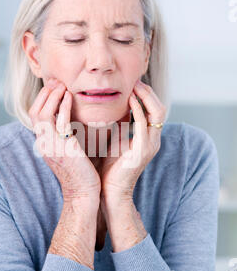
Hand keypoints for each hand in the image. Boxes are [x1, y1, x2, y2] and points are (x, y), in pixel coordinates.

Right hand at [28, 78, 100, 200]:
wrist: (84, 193)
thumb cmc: (81, 172)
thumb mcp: (69, 150)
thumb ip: (67, 134)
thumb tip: (74, 119)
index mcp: (44, 143)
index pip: (35, 116)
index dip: (42, 99)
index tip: (54, 87)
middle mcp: (43, 143)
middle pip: (35, 111)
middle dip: (45, 94)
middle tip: (56, 81)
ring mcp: (51, 146)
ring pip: (43, 114)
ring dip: (52, 96)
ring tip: (62, 85)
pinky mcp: (63, 148)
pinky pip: (59, 122)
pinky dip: (63, 106)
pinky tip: (69, 97)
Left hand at [99, 78, 166, 203]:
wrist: (110, 191)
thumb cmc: (110, 168)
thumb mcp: (116, 140)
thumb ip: (120, 125)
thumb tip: (114, 109)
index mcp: (148, 137)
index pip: (154, 109)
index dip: (146, 94)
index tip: (132, 82)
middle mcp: (153, 140)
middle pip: (159, 107)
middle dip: (148, 91)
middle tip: (134, 79)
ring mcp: (150, 145)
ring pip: (157, 112)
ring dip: (146, 96)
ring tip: (133, 85)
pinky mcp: (142, 150)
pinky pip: (143, 123)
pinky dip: (138, 108)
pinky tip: (129, 99)